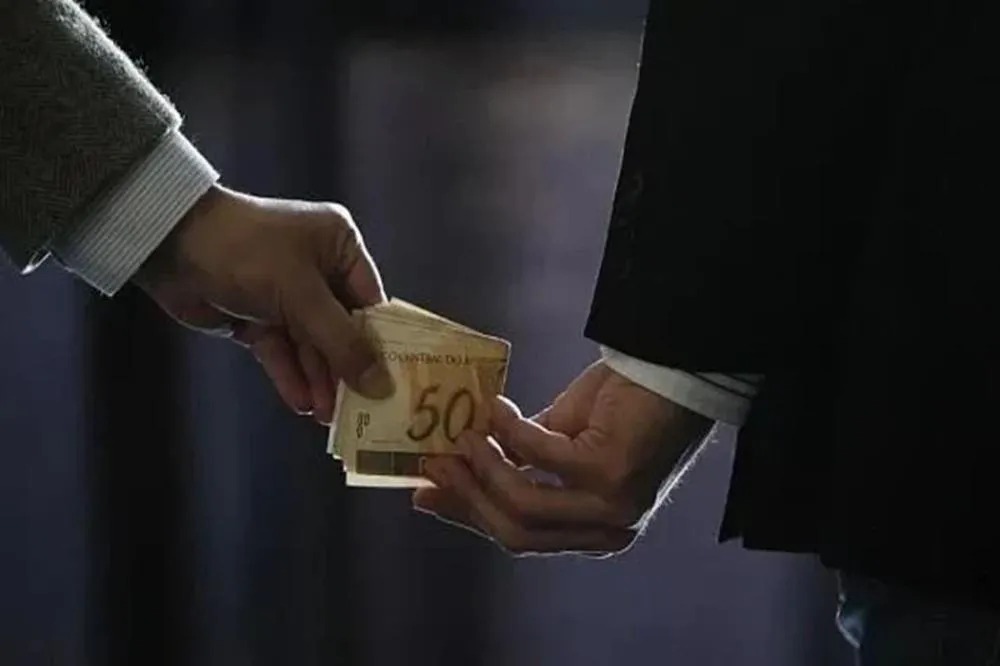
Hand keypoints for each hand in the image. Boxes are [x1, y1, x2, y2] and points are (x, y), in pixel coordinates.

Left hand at [134, 184, 393, 422]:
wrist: (169, 246)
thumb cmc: (248, 253)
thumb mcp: (302, 295)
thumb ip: (342, 342)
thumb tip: (381, 384)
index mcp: (339, 246)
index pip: (371, 303)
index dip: (381, 344)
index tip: (394, 384)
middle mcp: (318, 268)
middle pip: (342, 329)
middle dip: (345, 369)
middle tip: (360, 411)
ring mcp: (286, 295)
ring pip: (311, 345)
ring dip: (318, 379)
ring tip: (328, 418)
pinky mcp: (257, 317)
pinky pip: (282, 350)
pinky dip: (290, 376)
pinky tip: (301, 404)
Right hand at [412, 361, 712, 555]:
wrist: (670, 372)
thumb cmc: (619, 406)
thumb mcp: (558, 443)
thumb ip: (516, 465)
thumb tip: (449, 470)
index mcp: (593, 531)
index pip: (519, 538)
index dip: (468, 515)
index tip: (425, 494)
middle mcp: (606, 530)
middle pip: (516, 533)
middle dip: (468, 498)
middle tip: (434, 462)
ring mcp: (611, 506)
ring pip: (523, 503)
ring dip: (485, 467)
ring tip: (463, 432)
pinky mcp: (610, 472)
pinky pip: (539, 457)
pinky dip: (509, 431)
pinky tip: (497, 407)